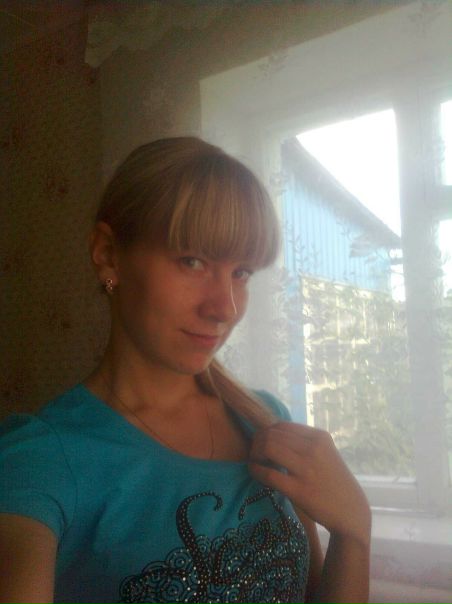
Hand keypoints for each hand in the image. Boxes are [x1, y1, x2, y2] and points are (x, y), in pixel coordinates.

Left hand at [248, 422, 370, 545]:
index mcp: (319, 437)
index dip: (267, 432)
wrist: (350, 511)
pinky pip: (268, 474)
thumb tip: (273, 434)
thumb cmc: (334, 481)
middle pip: (272, 434)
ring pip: (268, 448)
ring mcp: (306, 469)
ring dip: (255, 453)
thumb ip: (304, 443)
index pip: (282, 425)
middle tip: (255, 453)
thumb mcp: (325, 453)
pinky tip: (256, 472)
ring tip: (256, 462)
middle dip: (258, 442)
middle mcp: (313, 448)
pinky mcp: (299, 489)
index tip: (263, 442)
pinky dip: (256, 470)